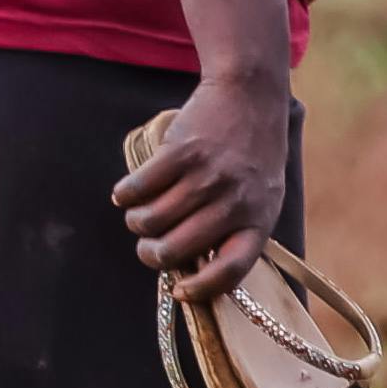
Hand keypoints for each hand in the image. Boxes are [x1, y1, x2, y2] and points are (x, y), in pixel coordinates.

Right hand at [114, 74, 295, 296]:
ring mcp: (207, 177)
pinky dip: (124, 195)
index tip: (179, 291)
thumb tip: (190, 272)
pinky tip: (128, 192)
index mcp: (258, 219)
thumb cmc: (253, 156)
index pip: (229, 270)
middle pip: (173, 250)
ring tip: (141, 213)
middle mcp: (234, 202)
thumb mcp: (262, 197)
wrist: (250, 96)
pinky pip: (136, 190)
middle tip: (148, 245)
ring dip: (136, 222)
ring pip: (148, 222)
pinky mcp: (181, 153)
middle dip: (150, 254)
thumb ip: (235, 231)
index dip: (200, 289)